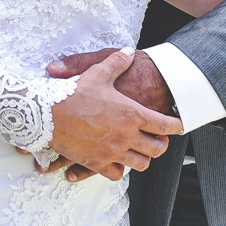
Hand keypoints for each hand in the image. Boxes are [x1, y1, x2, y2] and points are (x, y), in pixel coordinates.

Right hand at [48, 49, 182, 181]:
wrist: (47, 114)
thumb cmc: (73, 93)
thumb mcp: (97, 71)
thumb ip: (117, 61)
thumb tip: (129, 51)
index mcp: (131, 114)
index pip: (165, 125)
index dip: (176, 126)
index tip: (179, 125)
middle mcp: (126, 136)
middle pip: (157, 148)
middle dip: (161, 144)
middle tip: (159, 139)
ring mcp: (112, 152)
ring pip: (140, 164)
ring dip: (143, 157)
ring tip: (139, 150)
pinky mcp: (97, 163)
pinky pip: (117, 174)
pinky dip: (119, 169)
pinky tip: (116, 161)